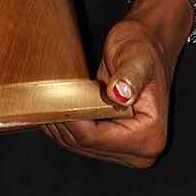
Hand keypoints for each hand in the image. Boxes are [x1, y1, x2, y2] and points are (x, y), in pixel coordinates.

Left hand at [44, 0, 192, 168]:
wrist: (148, 45)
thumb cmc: (143, 49)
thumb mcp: (137, 58)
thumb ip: (130, 76)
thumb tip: (121, 94)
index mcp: (150, 134)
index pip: (96, 138)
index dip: (71, 120)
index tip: (54, 101)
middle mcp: (142, 149)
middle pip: (86, 145)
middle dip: (63, 123)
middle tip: (44, 100)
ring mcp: (128, 150)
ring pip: (79, 146)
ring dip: (61, 126)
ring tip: (47, 103)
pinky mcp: (114, 144)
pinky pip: (82, 142)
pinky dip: (66, 127)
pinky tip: (55, 109)